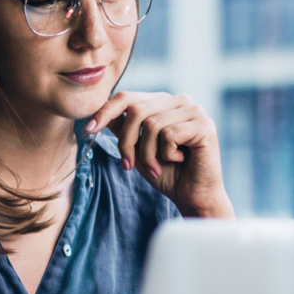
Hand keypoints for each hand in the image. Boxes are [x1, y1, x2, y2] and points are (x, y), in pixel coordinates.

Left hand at [85, 91, 234, 218]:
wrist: (194, 196)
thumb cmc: (168, 173)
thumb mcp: (138, 149)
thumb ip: (123, 128)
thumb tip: (100, 110)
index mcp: (163, 102)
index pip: (128, 97)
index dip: (105, 111)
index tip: (88, 129)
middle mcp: (180, 100)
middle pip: (135, 110)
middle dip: (126, 142)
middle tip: (129, 165)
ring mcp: (194, 110)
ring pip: (151, 124)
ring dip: (148, 154)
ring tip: (157, 167)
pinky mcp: (204, 125)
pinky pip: (170, 134)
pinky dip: (167, 154)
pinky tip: (180, 160)